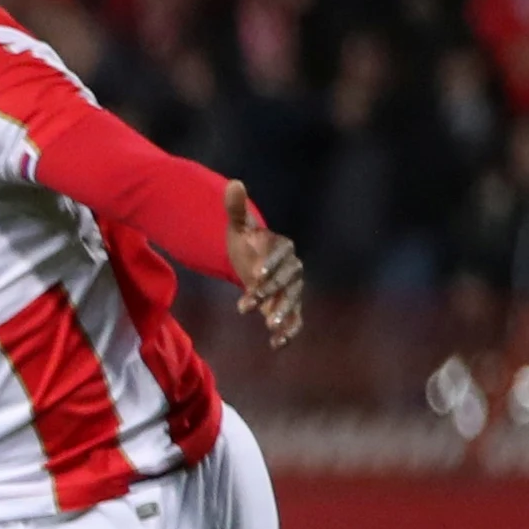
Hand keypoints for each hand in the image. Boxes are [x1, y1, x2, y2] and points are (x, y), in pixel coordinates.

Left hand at [224, 180, 303, 347]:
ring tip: (269, 326)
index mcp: (282, 247)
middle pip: (284, 281)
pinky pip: (294, 318)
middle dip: (269, 293)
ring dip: (281, 313)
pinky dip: (288, 330)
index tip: (254, 276)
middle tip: (248, 307)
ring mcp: (293, 288)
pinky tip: (278, 344)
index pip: (279, 256)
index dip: (269, 265)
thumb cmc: (245, 243)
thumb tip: (234, 183)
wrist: (250, 261)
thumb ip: (236, 209)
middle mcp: (293, 268)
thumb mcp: (238, 228)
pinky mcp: (289, 306)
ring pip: (291, 301)